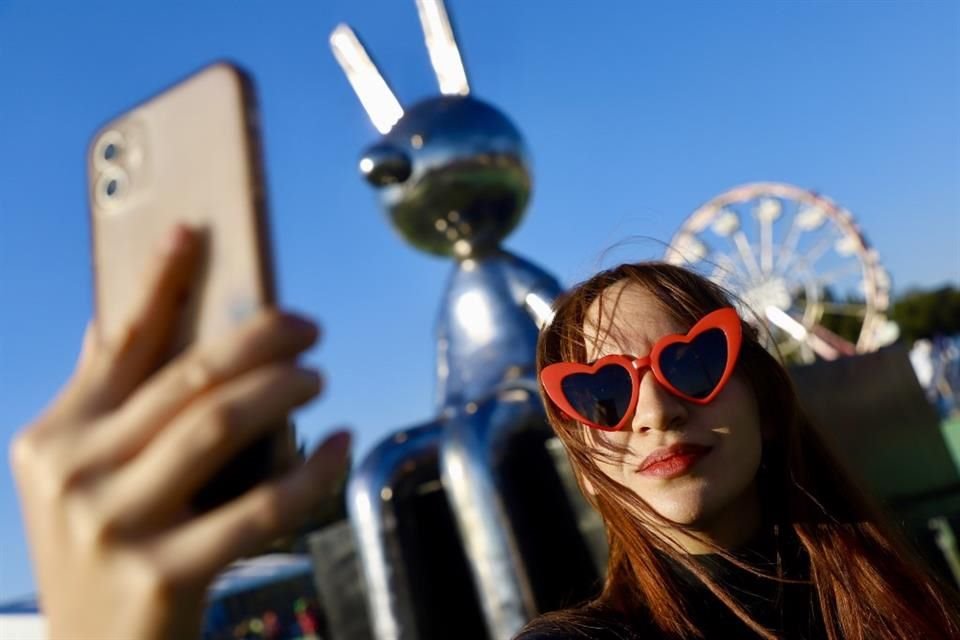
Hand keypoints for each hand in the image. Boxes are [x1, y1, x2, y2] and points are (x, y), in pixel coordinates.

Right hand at [10, 226, 350, 639]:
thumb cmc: (106, 553)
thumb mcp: (85, 477)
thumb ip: (115, 406)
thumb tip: (152, 325)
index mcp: (56, 436)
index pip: (119, 342)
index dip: (159, 283)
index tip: (195, 232)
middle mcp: (75, 474)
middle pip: (185, 378)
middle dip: (257, 339)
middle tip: (307, 326)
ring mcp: (114, 526)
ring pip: (218, 425)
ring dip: (282, 389)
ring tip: (316, 376)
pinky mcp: (161, 576)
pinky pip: (258, 507)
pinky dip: (311, 472)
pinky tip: (339, 445)